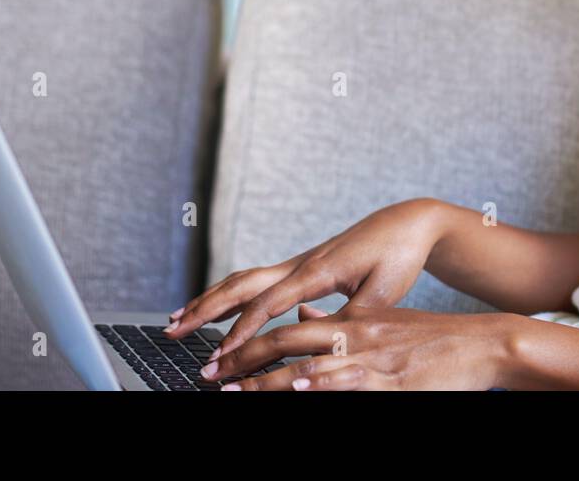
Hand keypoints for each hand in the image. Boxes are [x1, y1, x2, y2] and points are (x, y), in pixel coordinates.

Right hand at [164, 198, 446, 359]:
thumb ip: (353, 317)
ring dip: (209, 300)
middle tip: (172, 331)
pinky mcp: (302, 265)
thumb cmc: (398, 256)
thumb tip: (325, 339)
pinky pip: (257, 280)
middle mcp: (300, 263)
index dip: (241, 331)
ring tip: (177, 319)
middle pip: (241, 285)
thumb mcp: (384, 292)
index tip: (220, 356)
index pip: (268, 304)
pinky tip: (216, 307)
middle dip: (205, 309)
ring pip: (244, 280)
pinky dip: (231, 294)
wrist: (406, 223)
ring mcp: (298, 262)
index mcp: (317, 271)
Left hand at [199, 302, 516, 390]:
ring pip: (310, 366)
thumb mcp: (385, 321)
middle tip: (210, 374)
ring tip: (234, 391)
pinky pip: (350, 381)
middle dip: (244, 360)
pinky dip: (321, 384)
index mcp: (354, 321)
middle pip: (288, 343)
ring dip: (268, 382)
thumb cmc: (436, 340)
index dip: (251, 344)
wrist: (483, 344)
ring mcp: (374, 358)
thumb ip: (341, 320)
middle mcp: (357, 335)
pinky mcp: (393, 379)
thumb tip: (303, 317)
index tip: (220, 358)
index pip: (289, 329)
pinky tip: (300, 388)